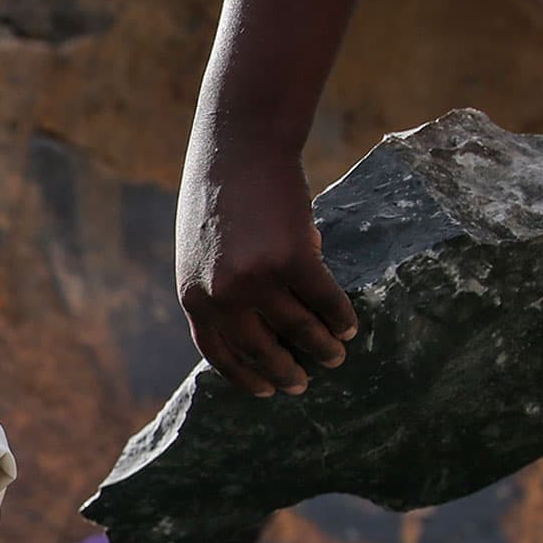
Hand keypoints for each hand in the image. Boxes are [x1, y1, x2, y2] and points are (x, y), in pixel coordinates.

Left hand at [176, 145, 357, 397]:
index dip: (243, 376)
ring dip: (322, 348)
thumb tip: (255, 325)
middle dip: (286, 372)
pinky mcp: (294, 260)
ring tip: (335, 356)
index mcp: (193, 294)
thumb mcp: (201, 251)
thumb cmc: (220, 197)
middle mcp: (223, 294)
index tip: (265, 391)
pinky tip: (349, 325)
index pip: (218, 352)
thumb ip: (218, 288)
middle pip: (261, 349)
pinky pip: (325, 302)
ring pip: (299, 329)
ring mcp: (258, 279)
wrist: (239, 150)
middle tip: (304, 384)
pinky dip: (340, 317)